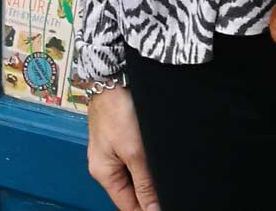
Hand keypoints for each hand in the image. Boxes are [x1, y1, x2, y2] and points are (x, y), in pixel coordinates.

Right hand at [87, 87, 159, 210]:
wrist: (113, 77)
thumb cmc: (117, 111)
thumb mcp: (134, 153)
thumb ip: (145, 185)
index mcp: (103, 173)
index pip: (128, 206)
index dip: (147, 210)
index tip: (167, 207)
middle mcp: (106, 165)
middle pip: (131, 192)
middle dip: (150, 195)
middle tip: (172, 191)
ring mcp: (113, 152)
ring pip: (135, 176)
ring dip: (149, 179)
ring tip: (168, 176)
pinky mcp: (121, 139)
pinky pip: (135, 161)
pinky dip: (147, 163)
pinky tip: (159, 159)